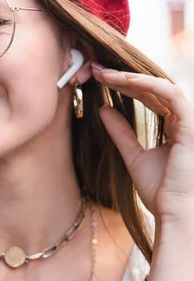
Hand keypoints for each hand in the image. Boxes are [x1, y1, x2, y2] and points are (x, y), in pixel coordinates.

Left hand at [92, 64, 193, 220]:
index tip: (98, 79)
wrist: (172, 211)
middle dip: (123, 77)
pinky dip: (150, 85)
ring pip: (161, 86)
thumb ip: (121, 132)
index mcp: (173, 125)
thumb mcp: (132, 155)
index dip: (124, 85)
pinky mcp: (191, 127)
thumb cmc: (158, 189)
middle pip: (152, 88)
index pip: (148, 96)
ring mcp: (188, 121)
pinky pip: (172, 96)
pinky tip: (126, 81)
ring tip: (106, 74)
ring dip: (132, 77)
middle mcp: (182, 120)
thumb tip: (103, 109)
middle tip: (96, 70)